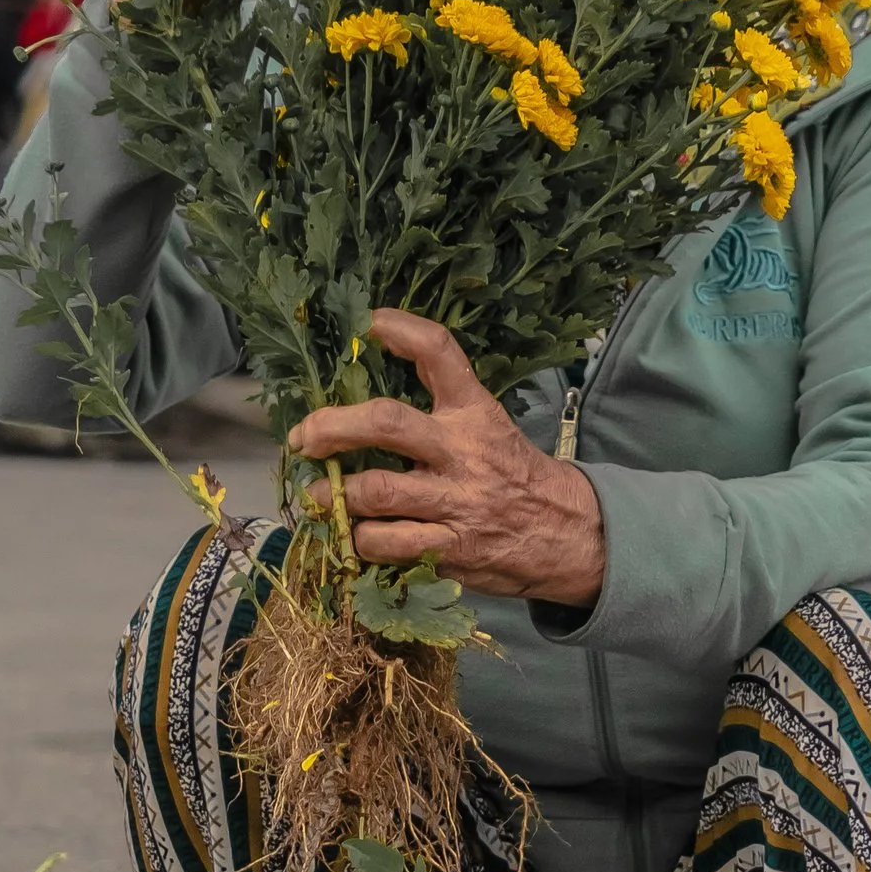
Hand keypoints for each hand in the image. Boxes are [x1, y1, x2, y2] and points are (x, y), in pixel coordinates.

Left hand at [289, 311, 606, 609]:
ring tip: (315, 494)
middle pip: (386, 423)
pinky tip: (353, 534)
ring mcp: (456, 500)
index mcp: (474, 411)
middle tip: (305, 436)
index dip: (400, 330)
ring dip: (333, 494)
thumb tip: (366, 391)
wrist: (566, 533)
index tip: (366, 324)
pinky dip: (359, 539)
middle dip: (333, 426)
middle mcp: (462, 450)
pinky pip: (387, 543)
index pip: (439, 352)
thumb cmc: (512, 473)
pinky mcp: (450, 548)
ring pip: (376, 490)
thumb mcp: (487, 425)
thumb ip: (440, 405)